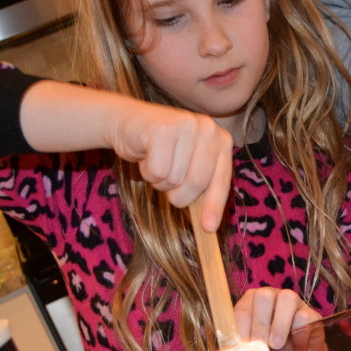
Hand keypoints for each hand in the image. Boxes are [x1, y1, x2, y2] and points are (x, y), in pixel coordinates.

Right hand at [111, 102, 233, 231]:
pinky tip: (146, 155)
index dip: (214, 206)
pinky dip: (147, 172)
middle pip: (198, 182)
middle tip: (167, 184)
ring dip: (160, 181)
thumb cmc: (162, 150)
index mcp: (221, 139)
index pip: (222, 180)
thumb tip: (209, 226)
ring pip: (175, 178)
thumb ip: (202, 185)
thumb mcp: (188, 164)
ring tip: (156, 162)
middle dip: (179, 194)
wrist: (128, 122)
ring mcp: (186, 125)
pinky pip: (157, 171)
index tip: (208, 228)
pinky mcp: (163, 129)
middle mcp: (208, 128)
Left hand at [235, 287, 327, 350]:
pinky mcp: (312, 314)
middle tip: (261, 345)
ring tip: (276, 345)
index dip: (242, 328)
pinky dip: (299, 336)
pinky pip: (305, 316)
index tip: (245, 346)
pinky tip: (297, 350)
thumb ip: (241, 348)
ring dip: (279, 324)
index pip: (242, 308)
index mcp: (251, 304)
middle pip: (264, 296)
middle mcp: (272, 297)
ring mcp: (294, 303)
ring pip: (287, 298)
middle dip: (260, 323)